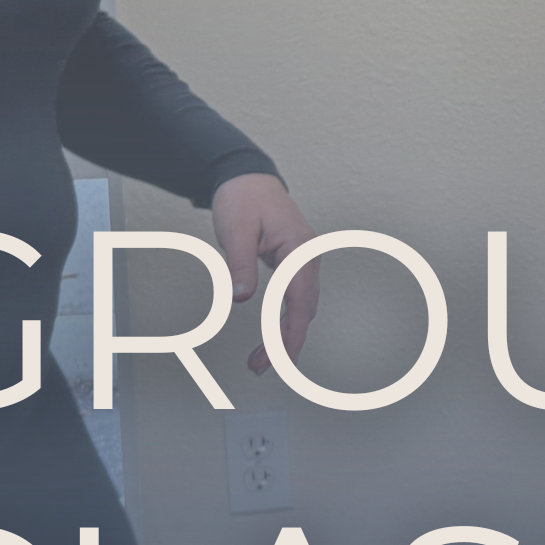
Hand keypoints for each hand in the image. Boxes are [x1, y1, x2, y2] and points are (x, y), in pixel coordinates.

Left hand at [210, 172, 317, 374]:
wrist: (248, 178)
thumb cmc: (244, 200)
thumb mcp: (236, 232)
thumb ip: (239, 265)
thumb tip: (241, 298)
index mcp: (300, 249)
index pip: (299, 300)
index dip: (291, 333)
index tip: (280, 359)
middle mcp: (309, 256)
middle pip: (305, 309)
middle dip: (286, 343)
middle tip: (260, 366)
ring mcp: (305, 260)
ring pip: (302, 307)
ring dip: (286, 335)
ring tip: (261, 359)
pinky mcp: (296, 263)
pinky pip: (296, 298)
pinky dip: (286, 320)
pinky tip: (273, 335)